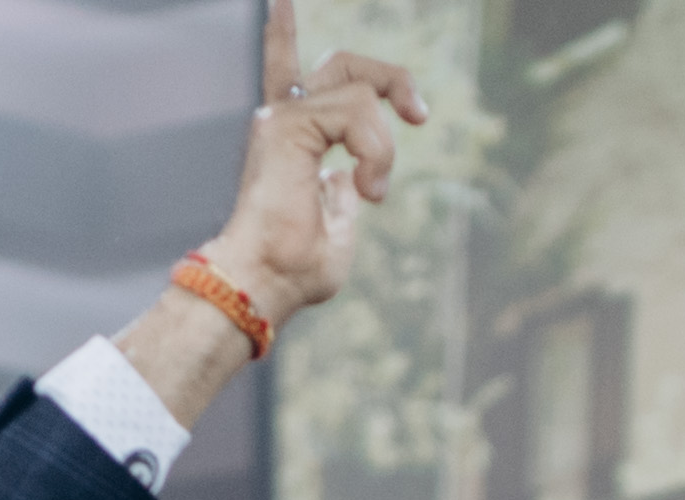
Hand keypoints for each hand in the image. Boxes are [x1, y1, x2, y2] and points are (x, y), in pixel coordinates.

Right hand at [206, 0, 425, 325]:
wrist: (266, 282)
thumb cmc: (294, 270)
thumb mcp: (337, 224)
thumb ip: (343, 195)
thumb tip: (350, 179)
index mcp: (291, 140)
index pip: (289, 69)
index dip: (282, 33)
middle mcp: (282, 121)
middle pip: (344, 63)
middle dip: (392, 78)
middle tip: (418, 115)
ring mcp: (282, 118)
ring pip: (361, 91)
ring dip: (382, 147)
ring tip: (372, 193)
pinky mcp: (287, 124)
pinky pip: (356, 110)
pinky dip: (374, 151)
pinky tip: (365, 188)